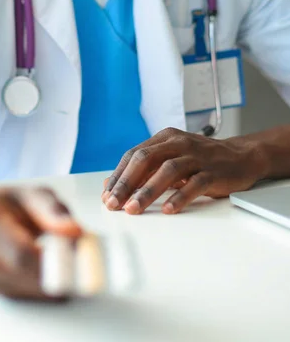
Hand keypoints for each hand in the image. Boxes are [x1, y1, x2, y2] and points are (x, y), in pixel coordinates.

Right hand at [0, 186, 81, 299]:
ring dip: (53, 282)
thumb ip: (53, 211)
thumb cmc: (5, 203)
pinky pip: (24, 295)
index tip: (81, 263)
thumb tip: (76, 232)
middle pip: (24, 277)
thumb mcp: (30, 194)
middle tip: (87, 268)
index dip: (54, 263)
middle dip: (59, 276)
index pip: (21, 253)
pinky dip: (43, 286)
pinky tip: (54, 271)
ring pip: (26, 290)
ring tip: (70, 261)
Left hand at [102, 128, 265, 214]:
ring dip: (147, 191)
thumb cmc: (200, 160)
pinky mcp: (213, 171)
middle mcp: (178, 143)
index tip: (106, 196)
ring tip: (133, 209)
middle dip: (126, 183)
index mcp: (165, 138)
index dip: (118, 175)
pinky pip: (194, 183)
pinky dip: (179, 196)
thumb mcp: (170, 159)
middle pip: (146, 159)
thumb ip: (144, 170)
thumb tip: (112, 185)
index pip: (134, 155)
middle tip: (114, 204)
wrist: (241, 156)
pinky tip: (167, 209)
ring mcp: (197, 156)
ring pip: (167, 170)